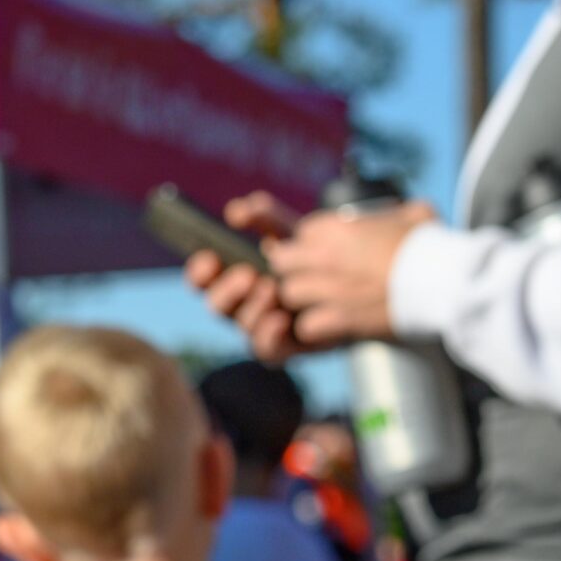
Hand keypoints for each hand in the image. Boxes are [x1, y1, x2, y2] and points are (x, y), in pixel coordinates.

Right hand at [183, 192, 304, 363]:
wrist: (361, 287)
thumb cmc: (318, 258)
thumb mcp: (295, 235)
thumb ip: (267, 218)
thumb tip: (236, 209)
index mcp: (234, 277)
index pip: (204, 278)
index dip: (200, 271)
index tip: (210, 259)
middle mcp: (243, 305)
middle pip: (217, 305)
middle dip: (227, 291)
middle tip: (247, 276)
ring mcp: (263, 328)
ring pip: (243, 325)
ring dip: (252, 309)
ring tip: (271, 290)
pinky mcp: (286, 347)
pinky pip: (267, 351)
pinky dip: (268, 336)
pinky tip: (280, 319)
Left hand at [269, 200, 438, 350]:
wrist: (446, 283)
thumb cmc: (435, 246)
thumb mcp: (417, 215)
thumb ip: (398, 213)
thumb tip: (401, 214)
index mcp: (339, 227)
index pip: (302, 232)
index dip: (311, 244)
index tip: (325, 254)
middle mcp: (326, 256)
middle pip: (282, 261)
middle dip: (294, 270)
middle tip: (314, 279)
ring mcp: (329, 288)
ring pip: (289, 294)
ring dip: (302, 300)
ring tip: (322, 304)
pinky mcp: (338, 318)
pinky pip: (306, 326)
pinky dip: (315, 328)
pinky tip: (332, 326)